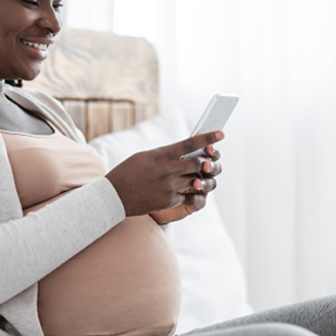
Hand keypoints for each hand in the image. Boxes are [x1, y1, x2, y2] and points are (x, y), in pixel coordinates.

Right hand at [106, 131, 223, 217]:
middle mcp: (168, 170)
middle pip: (197, 163)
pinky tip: (178, 189)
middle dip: (204, 161)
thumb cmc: (128, 172)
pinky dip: (185, 191)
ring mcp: (170, 187)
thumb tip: (182, 152)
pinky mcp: (169, 201)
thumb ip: (165, 154)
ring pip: (195, 179)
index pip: (191, 144)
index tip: (221, 134)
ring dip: (196, 177)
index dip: (208, 138)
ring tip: (191, 175)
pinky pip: (186, 195)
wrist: (115, 196)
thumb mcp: (145, 156)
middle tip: (206, 159)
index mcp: (162, 155)